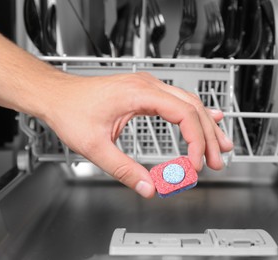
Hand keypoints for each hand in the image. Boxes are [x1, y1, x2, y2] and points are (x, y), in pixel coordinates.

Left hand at [44, 72, 232, 197]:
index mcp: (140, 94)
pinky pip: (179, 101)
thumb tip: (147, 187)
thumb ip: (123, 169)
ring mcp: (149, 88)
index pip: (184, 115)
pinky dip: (196, 114)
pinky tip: (209, 118)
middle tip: (217, 160)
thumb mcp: (94, 146)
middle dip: (208, 137)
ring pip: (189, 104)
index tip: (194, 164)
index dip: (195, 141)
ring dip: (206, 126)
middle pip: (193, 109)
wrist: (57, 95)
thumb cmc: (71, 110)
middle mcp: (149, 86)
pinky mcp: (146, 94)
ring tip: (220, 145)